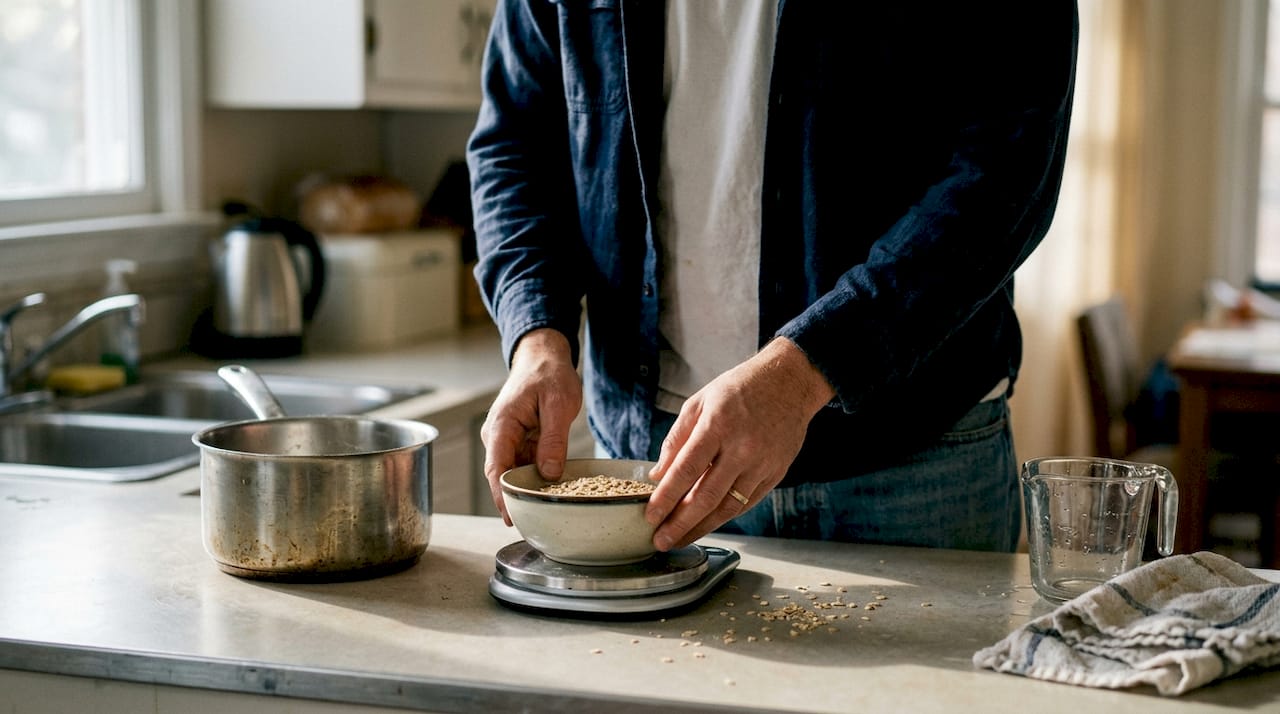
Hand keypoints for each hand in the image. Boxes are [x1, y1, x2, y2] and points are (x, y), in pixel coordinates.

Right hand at [480, 328, 581, 524]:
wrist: (543, 357)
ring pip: (514, 473)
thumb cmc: (549, 375)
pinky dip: (535, 478)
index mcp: (501, 426)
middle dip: (515, 500)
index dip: (502, 497)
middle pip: (502, 477)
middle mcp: (498, 436)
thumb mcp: (558, 404)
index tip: (510, 518)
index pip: (496, 469)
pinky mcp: (518, 442)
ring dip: (527, 490)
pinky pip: (524, 465)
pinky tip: (549, 491)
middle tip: (534, 525)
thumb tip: (548, 474)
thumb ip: (553, 440)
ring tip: (544, 513)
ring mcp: (507, 440)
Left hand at [644, 337, 834, 550]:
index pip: (686, 470)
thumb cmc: (740, 389)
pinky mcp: (775, 473)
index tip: (650, 516)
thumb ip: (677, 439)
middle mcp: (742, 448)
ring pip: (727, 507)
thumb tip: (658, 475)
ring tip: (680, 540)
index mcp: (718, 425)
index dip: (666, 498)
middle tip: (661, 541)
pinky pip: (746, 503)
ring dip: (701, 528)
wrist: (790, 382)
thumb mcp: (700, 402)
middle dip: (680, 524)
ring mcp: (762, 463)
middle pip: (706, 497)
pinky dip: (724, 516)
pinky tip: (707, 524)